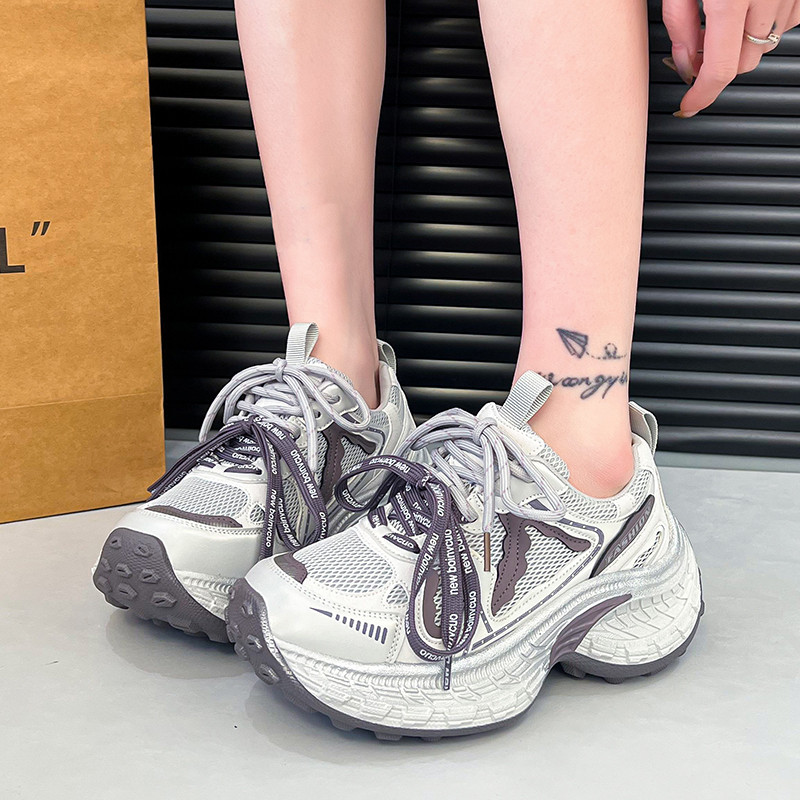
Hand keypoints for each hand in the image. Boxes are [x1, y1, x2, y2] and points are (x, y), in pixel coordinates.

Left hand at [662, 0, 799, 116]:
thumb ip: (679, 22)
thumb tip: (684, 63)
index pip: (720, 69)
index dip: (702, 95)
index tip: (688, 106)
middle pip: (743, 63)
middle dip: (717, 66)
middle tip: (698, 49)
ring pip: (766, 45)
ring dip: (743, 44)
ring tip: (726, 16)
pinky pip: (787, 22)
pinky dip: (766, 24)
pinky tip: (751, 7)